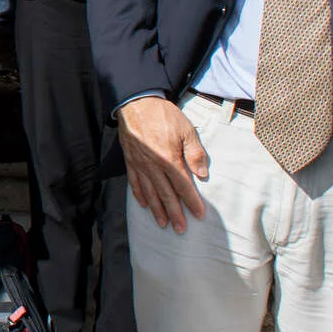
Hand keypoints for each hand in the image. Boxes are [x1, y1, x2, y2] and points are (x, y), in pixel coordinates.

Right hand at [117, 96, 209, 232]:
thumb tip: (202, 174)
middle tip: (181, 229)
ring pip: (150, 192)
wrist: (137, 103)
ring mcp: (140, 164)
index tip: (199, 214)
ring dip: (157, 210)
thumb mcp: (186, 129)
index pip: (183, 185)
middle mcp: (153, 165)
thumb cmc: (163, 115)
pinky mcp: (130, 161)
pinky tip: (145, 205)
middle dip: (175, 213)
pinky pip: (135, 183)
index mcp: (169, 158)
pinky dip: (140, 196)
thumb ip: (195, 153)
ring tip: (163, 223)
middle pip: (166, 194)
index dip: (191, 201)